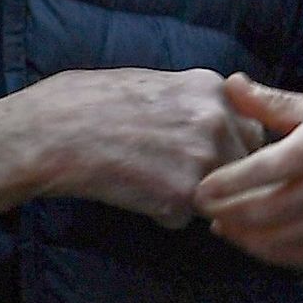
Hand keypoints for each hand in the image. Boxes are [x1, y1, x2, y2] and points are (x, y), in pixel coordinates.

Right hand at [0, 68, 260, 225]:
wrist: (51, 131)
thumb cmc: (88, 103)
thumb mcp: (153, 84)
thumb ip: (194, 103)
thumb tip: (221, 123)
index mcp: (211, 87)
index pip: (251, 128)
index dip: (229, 147)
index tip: (201, 153)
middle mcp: (216, 120)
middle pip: (245, 164)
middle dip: (218, 175)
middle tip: (170, 171)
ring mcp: (203, 159)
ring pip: (219, 194)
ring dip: (191, 196)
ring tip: (146, 178)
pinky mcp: (181, 196)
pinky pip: (184, 218)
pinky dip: (162, 214)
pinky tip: (132, 192)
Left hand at [190, 77, 302, 270]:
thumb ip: (273, 101)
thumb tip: (231, 84)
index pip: (269, 169)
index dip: (230, 182)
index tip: (200, 187)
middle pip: (267, 211)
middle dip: (226, 211)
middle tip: (200, 204)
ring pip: (276, 239)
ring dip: (240, 234)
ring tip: (218, 220)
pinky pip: (294, 257)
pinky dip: (263, 251)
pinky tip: (243, 236)